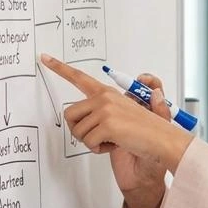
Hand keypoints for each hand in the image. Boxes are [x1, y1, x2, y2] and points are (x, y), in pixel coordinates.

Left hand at [39, 55, 189, 187]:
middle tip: (96, 136)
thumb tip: (83, 116)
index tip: (45, 58)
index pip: (79, 77)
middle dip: (78, 130)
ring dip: (91, 142)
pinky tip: (114, 145)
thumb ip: (102, 111)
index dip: (59, 68)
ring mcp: (105, 109)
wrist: (162, 142)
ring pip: (78, 131)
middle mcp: (104, 97)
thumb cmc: (145, 130)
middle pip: (69, 114)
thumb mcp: (122, 113)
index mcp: (106, 93)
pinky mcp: (107, 124)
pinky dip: (99, 149)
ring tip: (110, 140)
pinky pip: (88, 142)